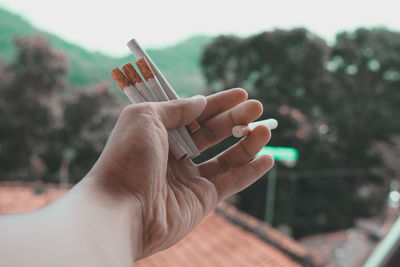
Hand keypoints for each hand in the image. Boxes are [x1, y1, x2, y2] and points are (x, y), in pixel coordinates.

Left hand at [87, 88, 273, 259]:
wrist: (121, 208)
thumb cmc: (127, 157)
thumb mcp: (145, 117)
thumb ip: (176, 108)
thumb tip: (200, 100)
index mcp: (159, 135)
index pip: (194, 115)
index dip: (218, 104)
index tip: (240, 94)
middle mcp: (175, 156)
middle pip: (212, 134)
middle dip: (235, 120)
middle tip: (257, 107)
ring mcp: (189, 179)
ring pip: (225, 158)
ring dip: (247, 143)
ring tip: (265, 129)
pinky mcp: (202, 200)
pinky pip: (231, 182)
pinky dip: (250, 171)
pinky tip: (267, 158)